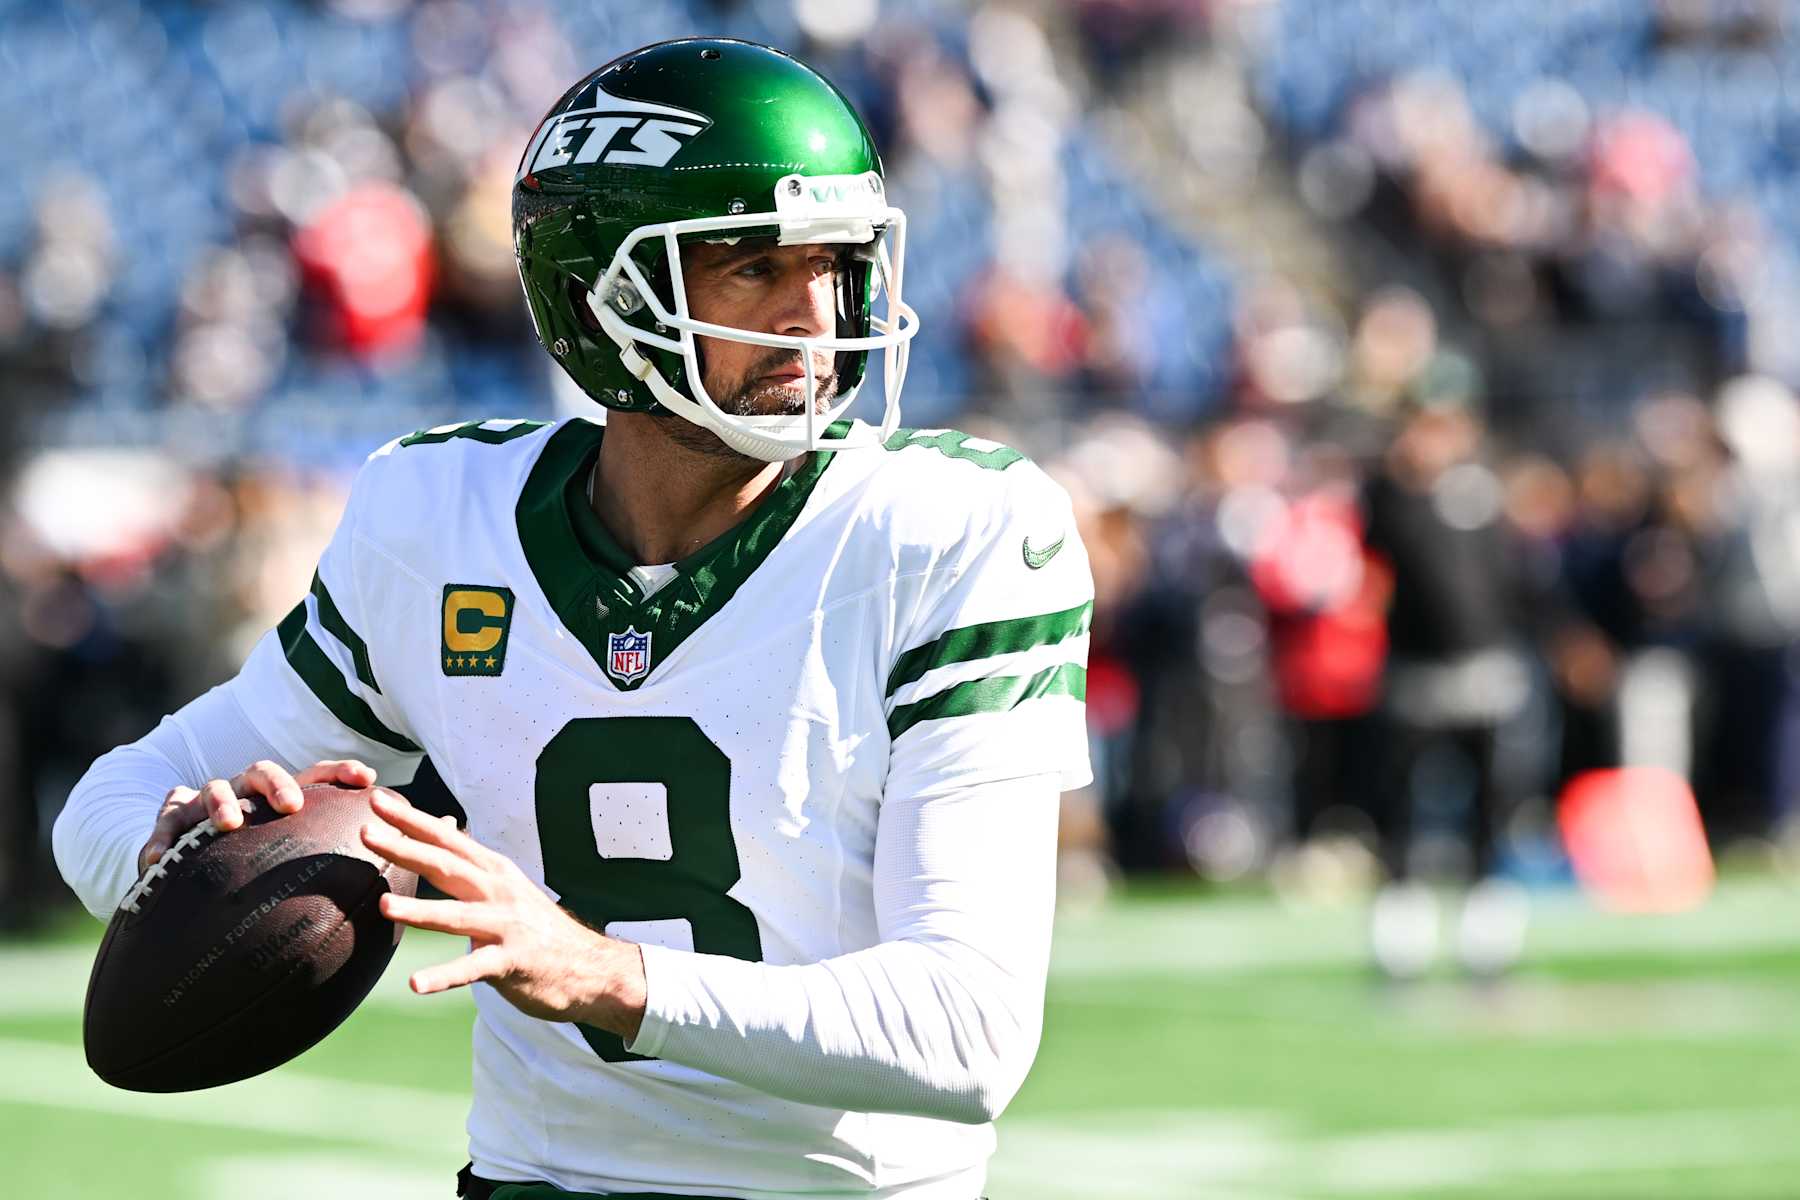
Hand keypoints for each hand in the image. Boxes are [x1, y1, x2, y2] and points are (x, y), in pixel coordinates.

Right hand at [137, 759, 377, 874]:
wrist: (187, 862)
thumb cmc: (251, 863)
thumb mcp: (287, 861)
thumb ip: (325, 871)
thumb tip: (377, 905)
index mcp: (278, 799)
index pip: (313, 777)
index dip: (339, 772)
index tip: (367, 777)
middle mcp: (244, 794)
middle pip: (262, 772)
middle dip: (278, 784)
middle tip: (292, 805)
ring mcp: (206, 805)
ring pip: (214, 788)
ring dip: (222, 802)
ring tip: (228, 823)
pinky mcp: (171, 824)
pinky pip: (164, 825)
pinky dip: (161, 839)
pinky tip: (157, 860)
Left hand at [360, 790, 645, 1038]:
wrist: (590, 967)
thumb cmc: (536, 929)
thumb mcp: (505, 887)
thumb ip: (471, 866)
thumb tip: (444, 829)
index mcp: (493, 871)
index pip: (447, 838)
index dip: (411, 819)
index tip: (377, 799)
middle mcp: (498, 891)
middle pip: (446, 865)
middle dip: (405, 847)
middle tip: (367, 831)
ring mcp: (506, 925)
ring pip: (456, 915)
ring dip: (419, 910)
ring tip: (384, 904)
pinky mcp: (511, 961)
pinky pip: (473, 969)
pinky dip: (444, 976)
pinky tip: (415, 983)